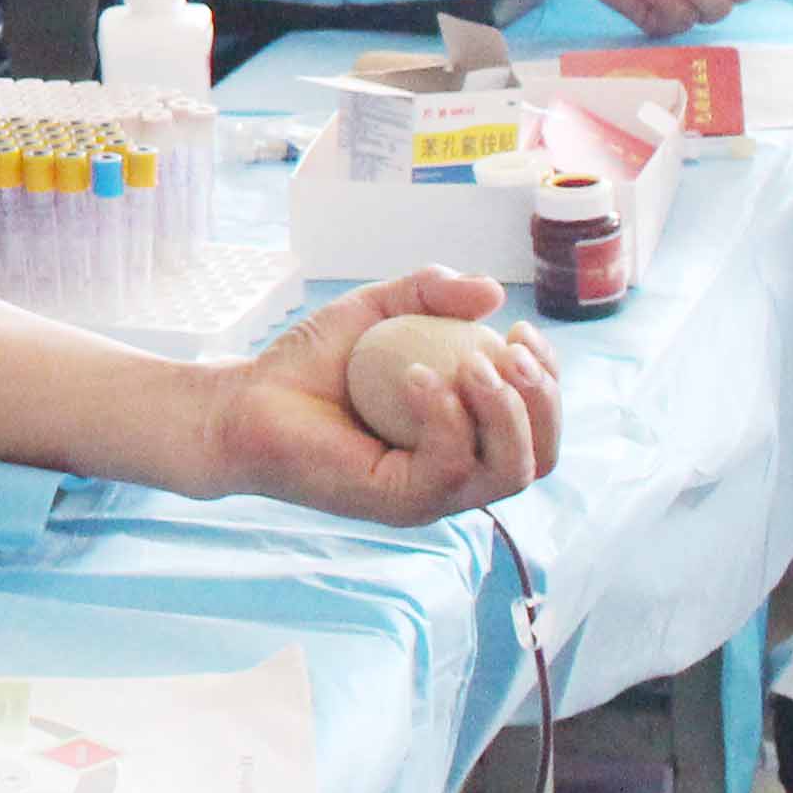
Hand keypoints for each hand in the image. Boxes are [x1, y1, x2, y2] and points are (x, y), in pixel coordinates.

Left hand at [208, 270, 559, 522]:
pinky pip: (447, 468)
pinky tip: (416, 376)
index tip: (521, 330)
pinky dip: (445, 416)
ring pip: (507, 472)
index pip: (538, 428)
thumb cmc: (309, 365)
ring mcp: (428, 494)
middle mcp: (454, 473)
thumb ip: (429, 292)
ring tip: (471, 365)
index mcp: (463, 437)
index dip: (548, 381)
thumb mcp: (376, 310)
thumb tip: (492, 291)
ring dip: (505, 412)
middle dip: (543, 401)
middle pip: (538, 460)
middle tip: (509, 350)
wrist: (244, 400)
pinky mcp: (396, 502)